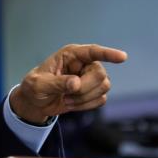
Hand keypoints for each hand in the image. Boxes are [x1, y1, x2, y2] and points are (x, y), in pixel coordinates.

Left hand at [10, 44, 127, 123]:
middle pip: (100, 74)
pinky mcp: (94, 91)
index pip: (93, 51)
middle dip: (85, 89)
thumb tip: (76, 84)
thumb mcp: (38, 84)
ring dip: (84, 99)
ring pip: (104, 87)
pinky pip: (101, 100)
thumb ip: (56, 83)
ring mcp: (91, 77)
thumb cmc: (35, 87)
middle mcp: (84, 63)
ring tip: (66, 99)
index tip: (122, 57)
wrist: (36, 102)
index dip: (108, 54)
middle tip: (67, 94)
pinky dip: (86, 106)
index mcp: (71, 55)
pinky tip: (72, 104)